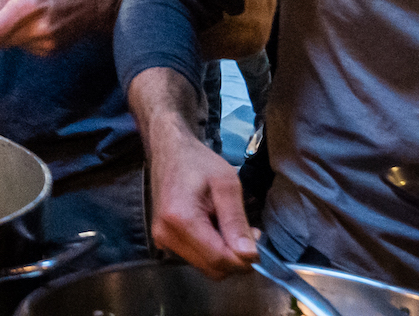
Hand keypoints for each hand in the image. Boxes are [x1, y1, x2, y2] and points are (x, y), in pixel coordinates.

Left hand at [0, 0, 124, 53]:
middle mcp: (38, 28)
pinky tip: (36, 24)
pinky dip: (23, 38)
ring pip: (12, 44)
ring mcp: (47, 43)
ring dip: (9, 34)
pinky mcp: (52, 52)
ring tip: (26, 15)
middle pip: (1, 40)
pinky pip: (26, 47)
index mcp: (29, 5)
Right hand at [142, 100, 258, 275]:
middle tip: (246, 230)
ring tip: (227, 225)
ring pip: (206, 267)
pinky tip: (213, 229)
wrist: (168, 151)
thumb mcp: (226, 184)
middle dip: (236, 257)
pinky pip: (196, 259)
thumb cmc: (198, 162)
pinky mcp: (163, 240)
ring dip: (224, 254)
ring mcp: (162, 240)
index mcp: (181, 220)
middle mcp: (166, 235)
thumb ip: (236, 221)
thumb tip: (250, 256)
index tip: (257, 236)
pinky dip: (211, 251)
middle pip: (213, 269)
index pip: (220, 260)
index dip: (245, 258)